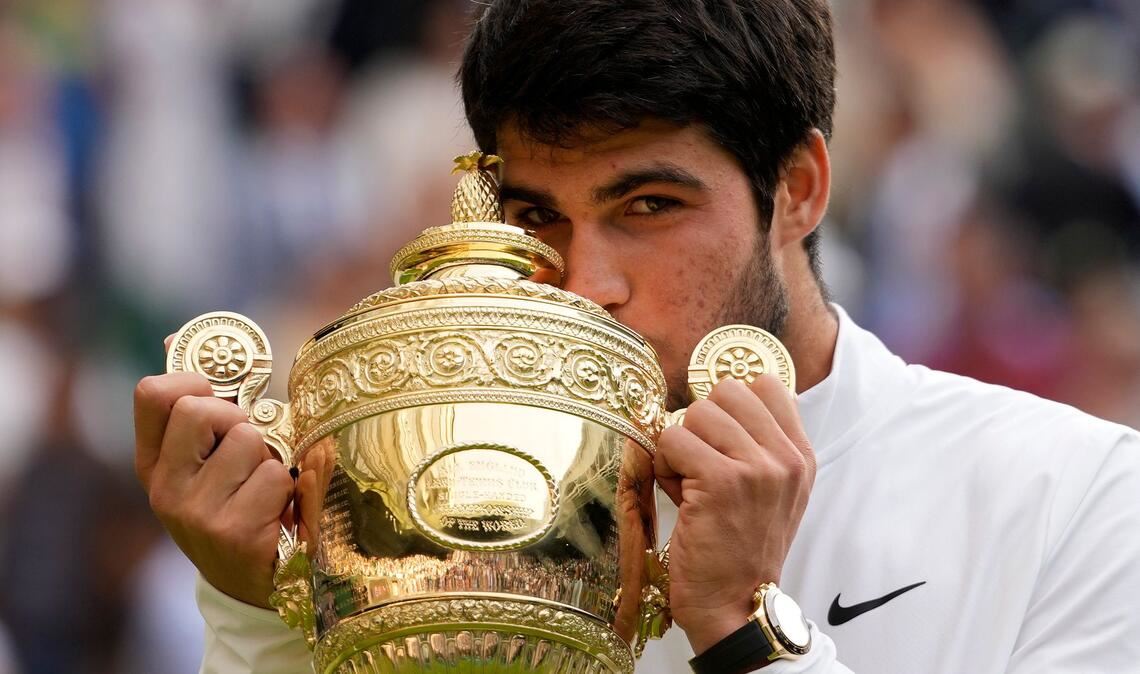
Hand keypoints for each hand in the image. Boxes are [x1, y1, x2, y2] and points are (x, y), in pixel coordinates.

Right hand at [134, 368, 294, 607]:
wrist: (255, 581)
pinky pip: (276, 475)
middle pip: (201, 409)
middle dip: (239, 419)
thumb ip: (200, 401)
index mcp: (153, 462)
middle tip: (250, 451)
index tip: (219, 396)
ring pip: (248, 440)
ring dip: (271, 457)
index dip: (194, 380)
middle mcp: (164, 488)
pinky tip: (279, 512)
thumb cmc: (239, 501)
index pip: (153, 393)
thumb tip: (176, 337)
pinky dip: (290, 487)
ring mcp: (195, 512)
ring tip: (266, 487)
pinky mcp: (232, 532)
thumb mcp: (209, 456)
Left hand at [655, 375, 815, 654]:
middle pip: (726, 391)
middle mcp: (785, 458)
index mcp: (800, 456)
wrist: (736, 606)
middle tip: (700, 465)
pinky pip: (673, 439)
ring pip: (697, 412)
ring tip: (689, 484)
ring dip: (680, 446)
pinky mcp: (720, 481)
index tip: (719, 440)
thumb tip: (715, 398)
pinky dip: (665, 464)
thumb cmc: (740, 549)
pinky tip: (677, 496)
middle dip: (701, 423)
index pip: (765, 385)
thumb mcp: (770, 493)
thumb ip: (757, 445)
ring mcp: (756, 468)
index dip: (730, 405)